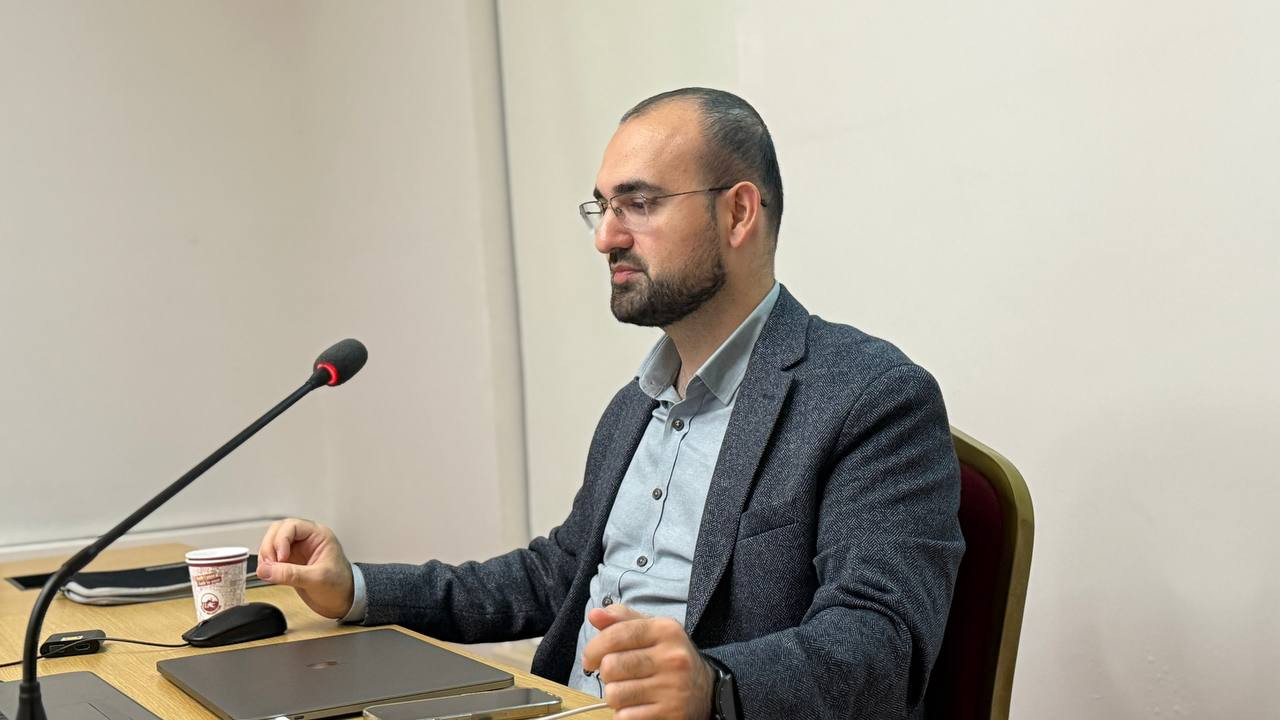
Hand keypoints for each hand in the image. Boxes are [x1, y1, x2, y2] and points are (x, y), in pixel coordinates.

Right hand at [256, 518, 353, 618]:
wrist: (344, 601)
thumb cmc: (341, 585)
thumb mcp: (318, 579)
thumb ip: (291, 574)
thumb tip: (266, 570)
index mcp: (318, 536)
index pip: (292, 526)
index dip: (281, 540)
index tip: (280, 558)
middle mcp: (306, 540)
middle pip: (279, 531)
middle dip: (270, 546)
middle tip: (270, 564)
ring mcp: (297, 551)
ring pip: (273, 543)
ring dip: (266, 555)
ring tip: (268, 571)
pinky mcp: (290, 563)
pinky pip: (272, 558)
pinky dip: (266, 565)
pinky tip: (269, 574)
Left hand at [581, 604, 714, 719]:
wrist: (707, 690)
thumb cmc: (671, 658)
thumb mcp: (653, 631)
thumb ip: (622, 620)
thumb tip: (594, 615)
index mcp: (666, 631)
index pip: (616, 635)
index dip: (594, 648)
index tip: (590, 659)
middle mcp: (672, 658)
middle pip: (611, 666)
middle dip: (607, 674)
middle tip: (619, 676)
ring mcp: (673, 688)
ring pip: (615, 694)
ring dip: (615, 696)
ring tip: (630, 692)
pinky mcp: (671, 714)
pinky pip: (625, 717)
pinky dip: (625, 714)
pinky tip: (639, 707)